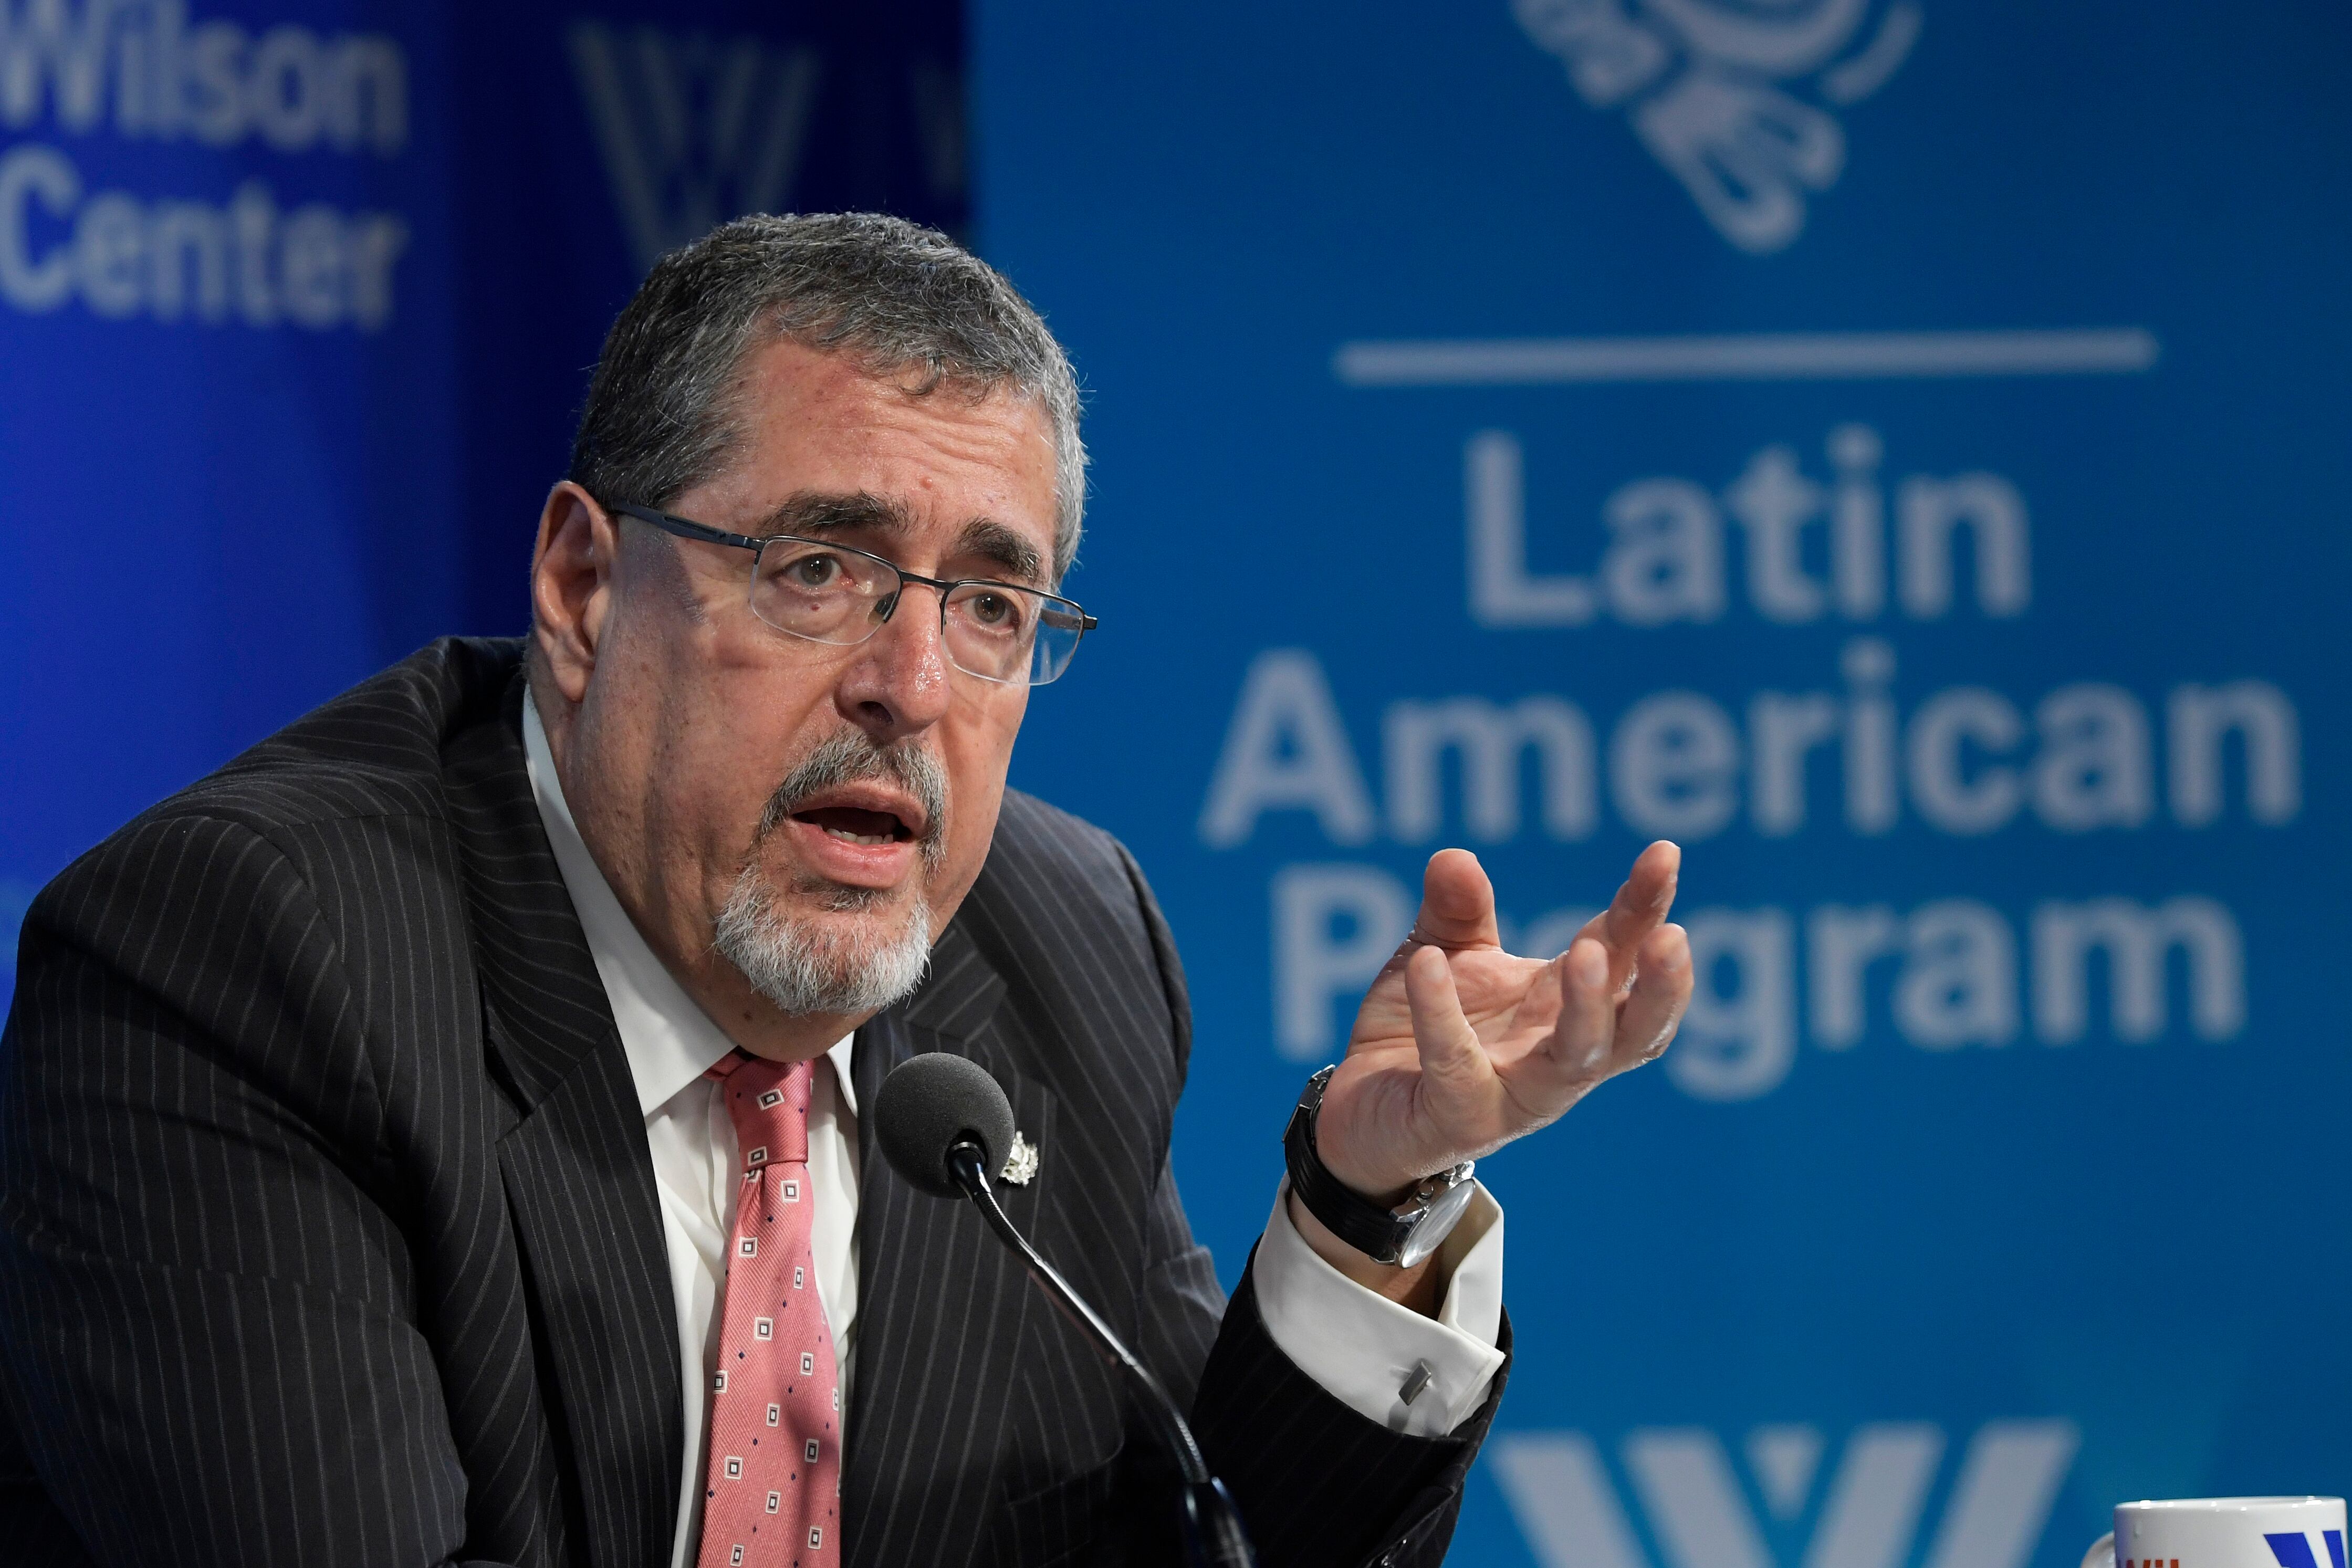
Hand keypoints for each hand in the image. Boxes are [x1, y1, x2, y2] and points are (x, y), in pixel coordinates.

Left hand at [1314, 841, 1691, 1204]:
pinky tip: (1425, 963)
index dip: (1646, 908)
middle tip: (1673, 937)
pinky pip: (1456, 1063)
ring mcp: (1518, 1095)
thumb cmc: (1418, 1028)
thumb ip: (1456, 909)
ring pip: (1578, 1061)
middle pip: (1635, 1029)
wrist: (1360, 1108)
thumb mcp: (1443, 954)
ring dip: (1590, 1008)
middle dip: (1661, 986)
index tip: (1663, 853)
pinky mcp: (1459, 1117)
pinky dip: (1441, 1014)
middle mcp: (1559, 1056)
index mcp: (1563, 1005)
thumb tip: (1456, 858)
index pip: (1621, 953)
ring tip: (1588, 954)